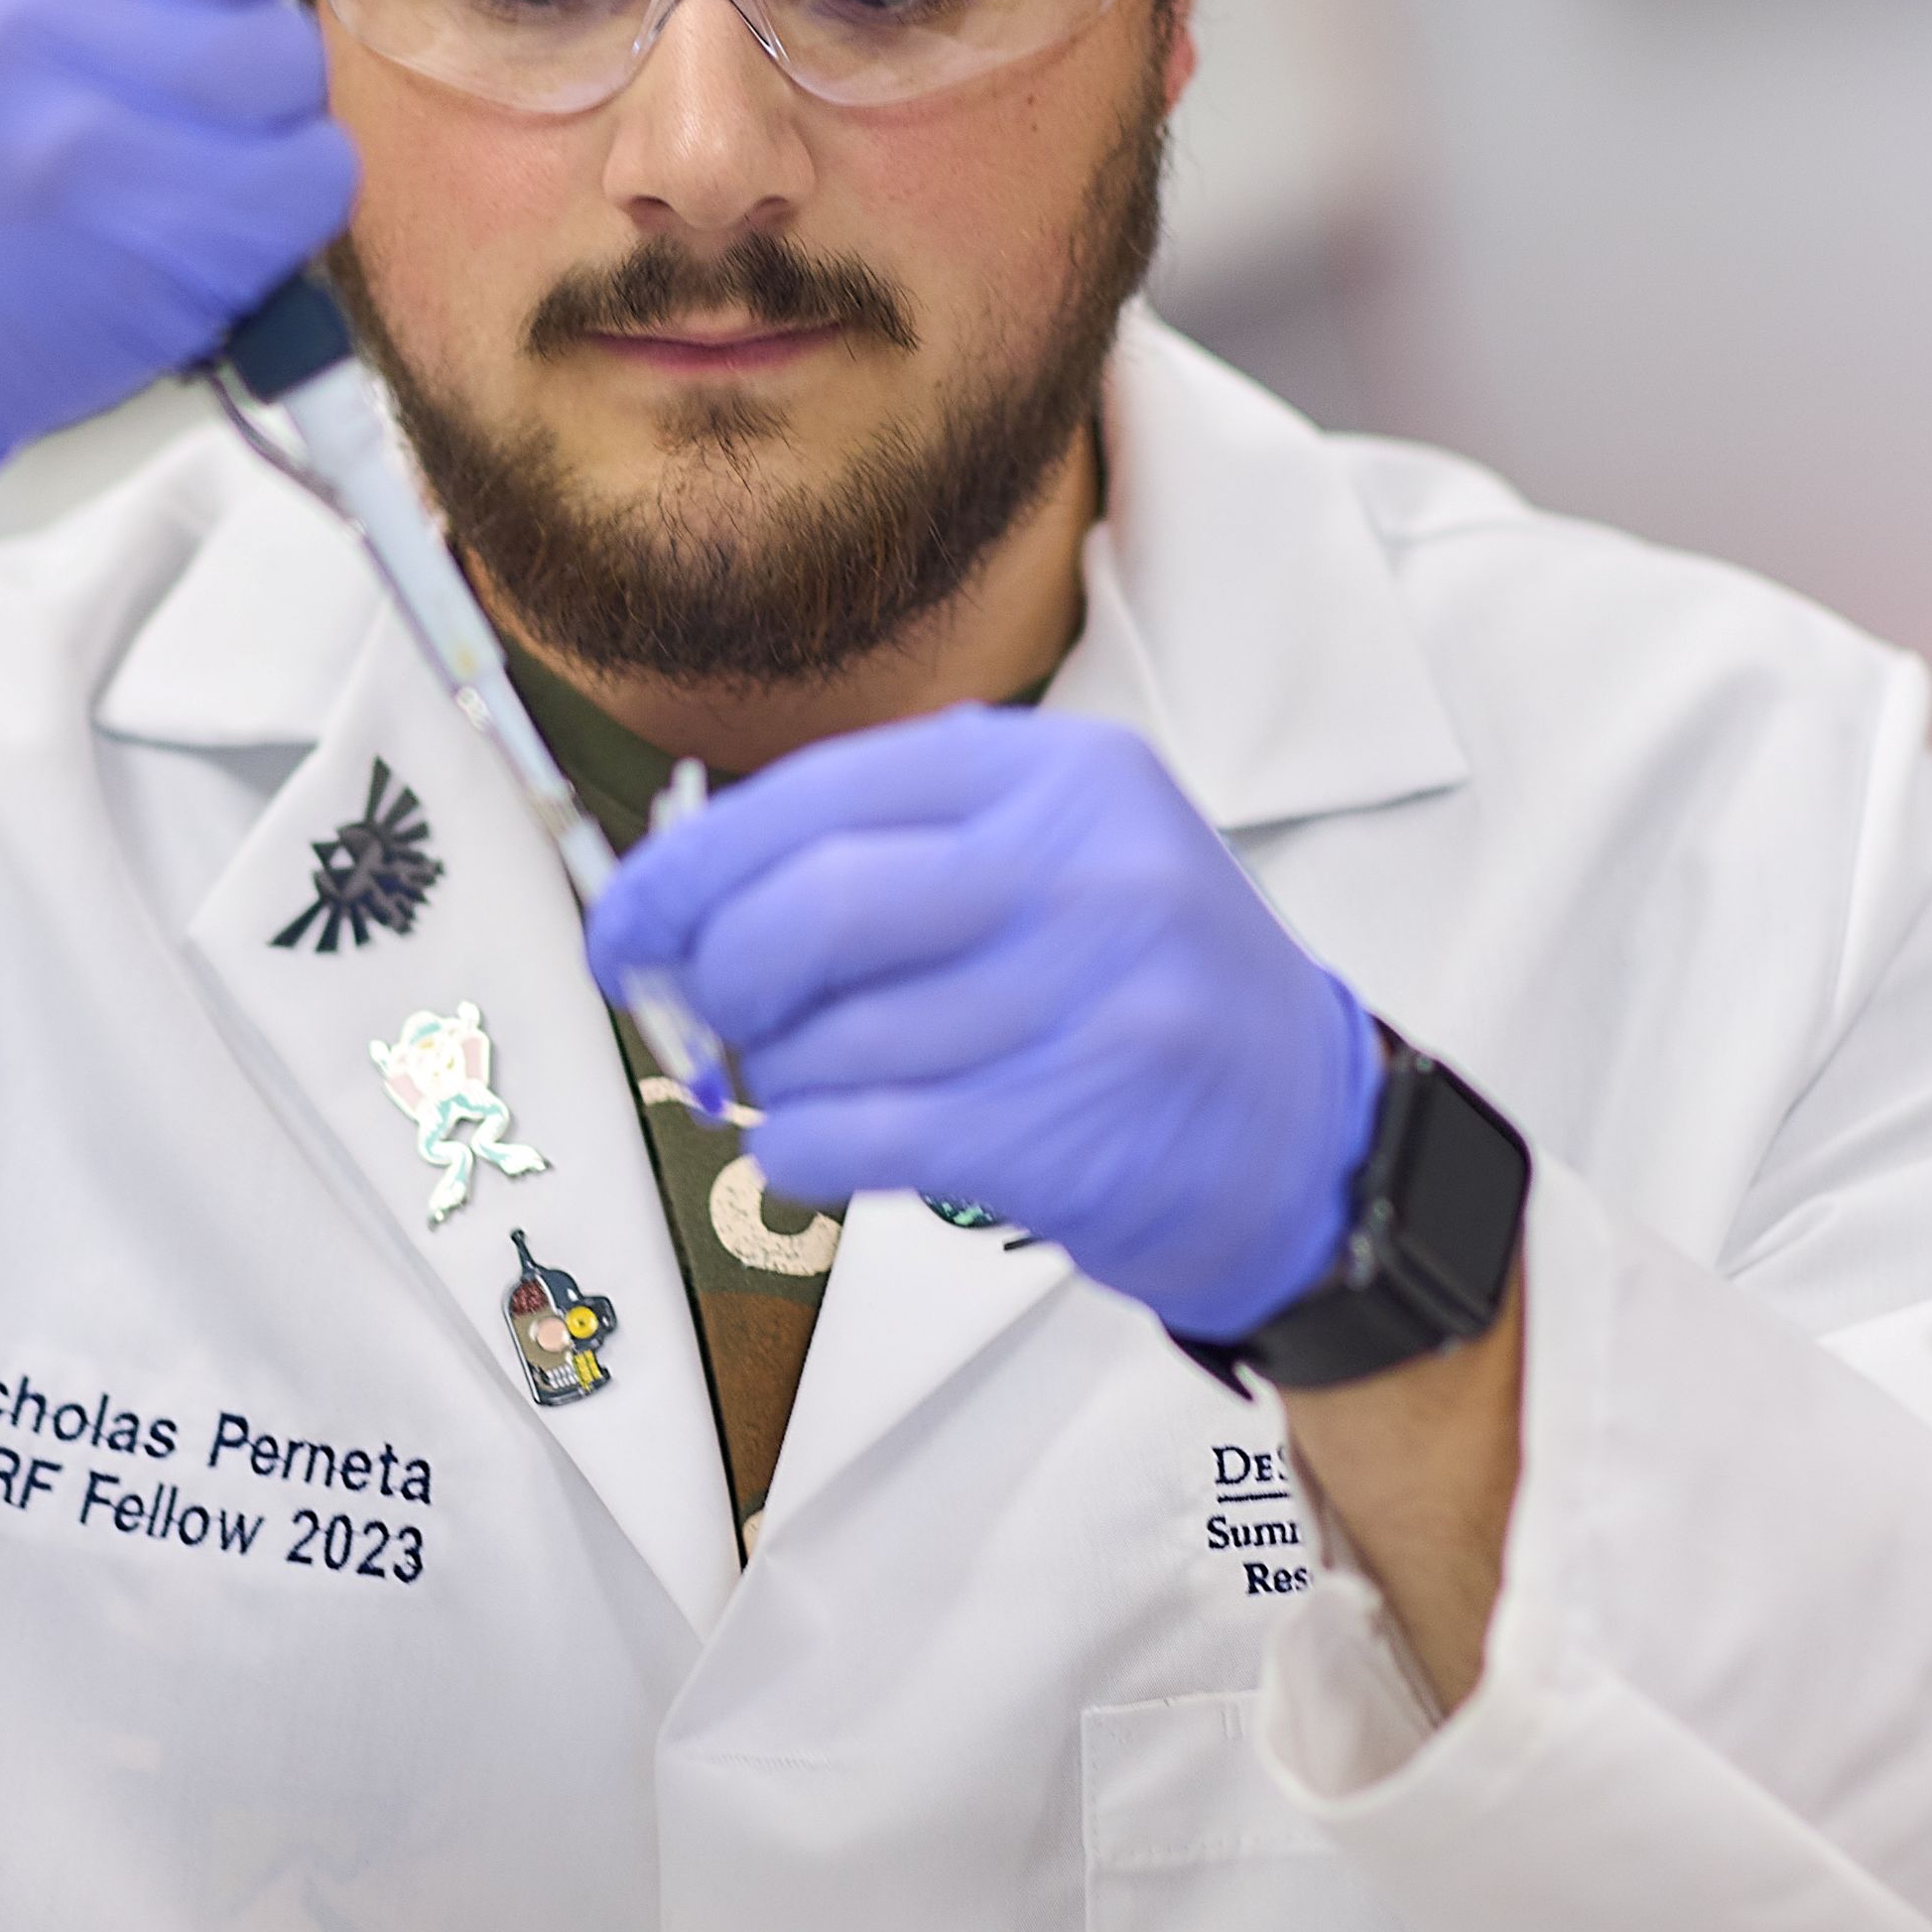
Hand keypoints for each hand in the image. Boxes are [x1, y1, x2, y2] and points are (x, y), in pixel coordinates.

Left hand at [585, 703, 1380, 1337]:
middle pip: (811, 909)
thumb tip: (683, 904)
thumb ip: (892, 854)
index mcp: (1059, 778)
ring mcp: (1090, 999)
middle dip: (719, 976)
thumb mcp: (1056, 860)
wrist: (1308, 1137)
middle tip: (707, 1018)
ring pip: (830, 1038)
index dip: (685, 871)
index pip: (816, 796)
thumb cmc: (1140, 997)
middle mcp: (1083, 870)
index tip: (623, 931)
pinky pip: (863, 1135)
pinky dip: (798, 1151)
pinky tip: (812, 1153)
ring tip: (804, 1090)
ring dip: (773, 1081)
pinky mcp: (1075, 1127)